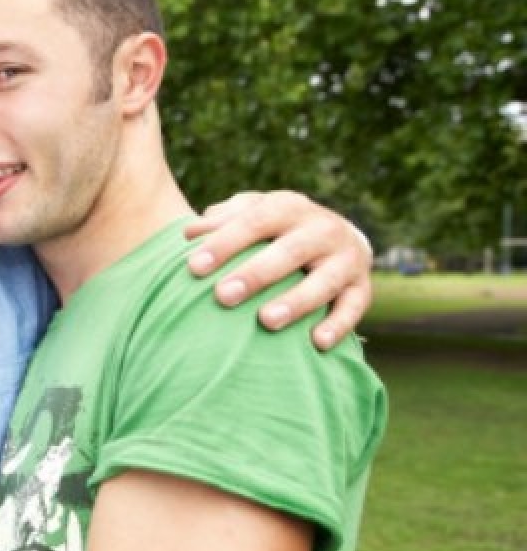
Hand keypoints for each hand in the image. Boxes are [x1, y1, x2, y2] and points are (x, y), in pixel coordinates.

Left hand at [183, 190, 372, 350]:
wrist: (334, 235)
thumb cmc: (274, 229)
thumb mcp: (252, 214)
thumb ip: (222, 221)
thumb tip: (190, 234)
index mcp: (288, 207)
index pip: (254, 221)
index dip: (224, 243)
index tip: (193, 267)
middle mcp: (322, 229)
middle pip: (289, 251)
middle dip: (255, 274)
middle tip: (222, 296)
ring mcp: (346, 258)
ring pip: (324, 281)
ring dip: (296, 302)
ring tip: (267, 321)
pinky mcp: (361, 286)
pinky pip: (354, 307)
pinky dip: (339, 325)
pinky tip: (317, 342)